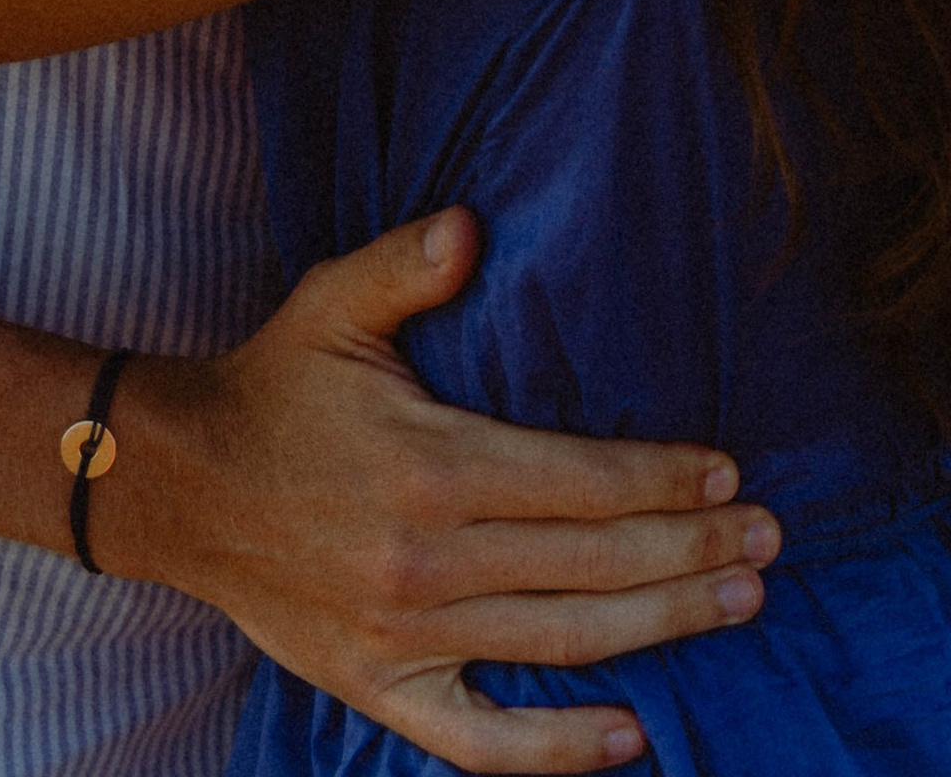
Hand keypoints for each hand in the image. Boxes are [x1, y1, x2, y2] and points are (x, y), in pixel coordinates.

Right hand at [105, 211, 777, 773]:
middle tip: (771, 542)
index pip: (582, 483)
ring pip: (563, 644)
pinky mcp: (381, 690)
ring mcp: (406, 639)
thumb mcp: (331, 302)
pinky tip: (636, 736)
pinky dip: (563, 751)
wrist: (180, 488)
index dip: (665, 479)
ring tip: (740, 603)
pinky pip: (485, 742)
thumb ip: (409, 262)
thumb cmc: (273, 385)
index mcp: (428, 465)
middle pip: (593, 566)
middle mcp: (427, 563)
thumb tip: (475, 227)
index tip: (731, 475)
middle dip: (692, 550)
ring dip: (662, 627)